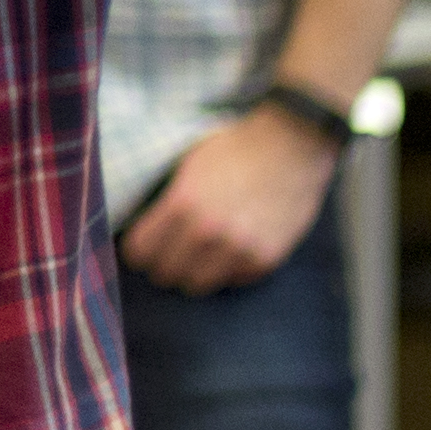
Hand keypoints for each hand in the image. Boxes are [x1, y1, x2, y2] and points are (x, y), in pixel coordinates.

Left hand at [119, 105, 338, 295]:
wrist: (291, 144)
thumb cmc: (235, 149)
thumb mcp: (188, 168)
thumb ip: (168, 203)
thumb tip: (147, 231)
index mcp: (181, 204)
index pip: (140, 252)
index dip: (139, 250)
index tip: (145, 247)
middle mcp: (207, 232)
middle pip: (166, 274)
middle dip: (165, 264)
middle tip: (172, 253)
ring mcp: (239, 249)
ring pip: (199, 285)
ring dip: (196, 271)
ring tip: (201, 254)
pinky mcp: (267, 259)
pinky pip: (234, 280)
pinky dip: (230, 269)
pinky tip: (233, 248)